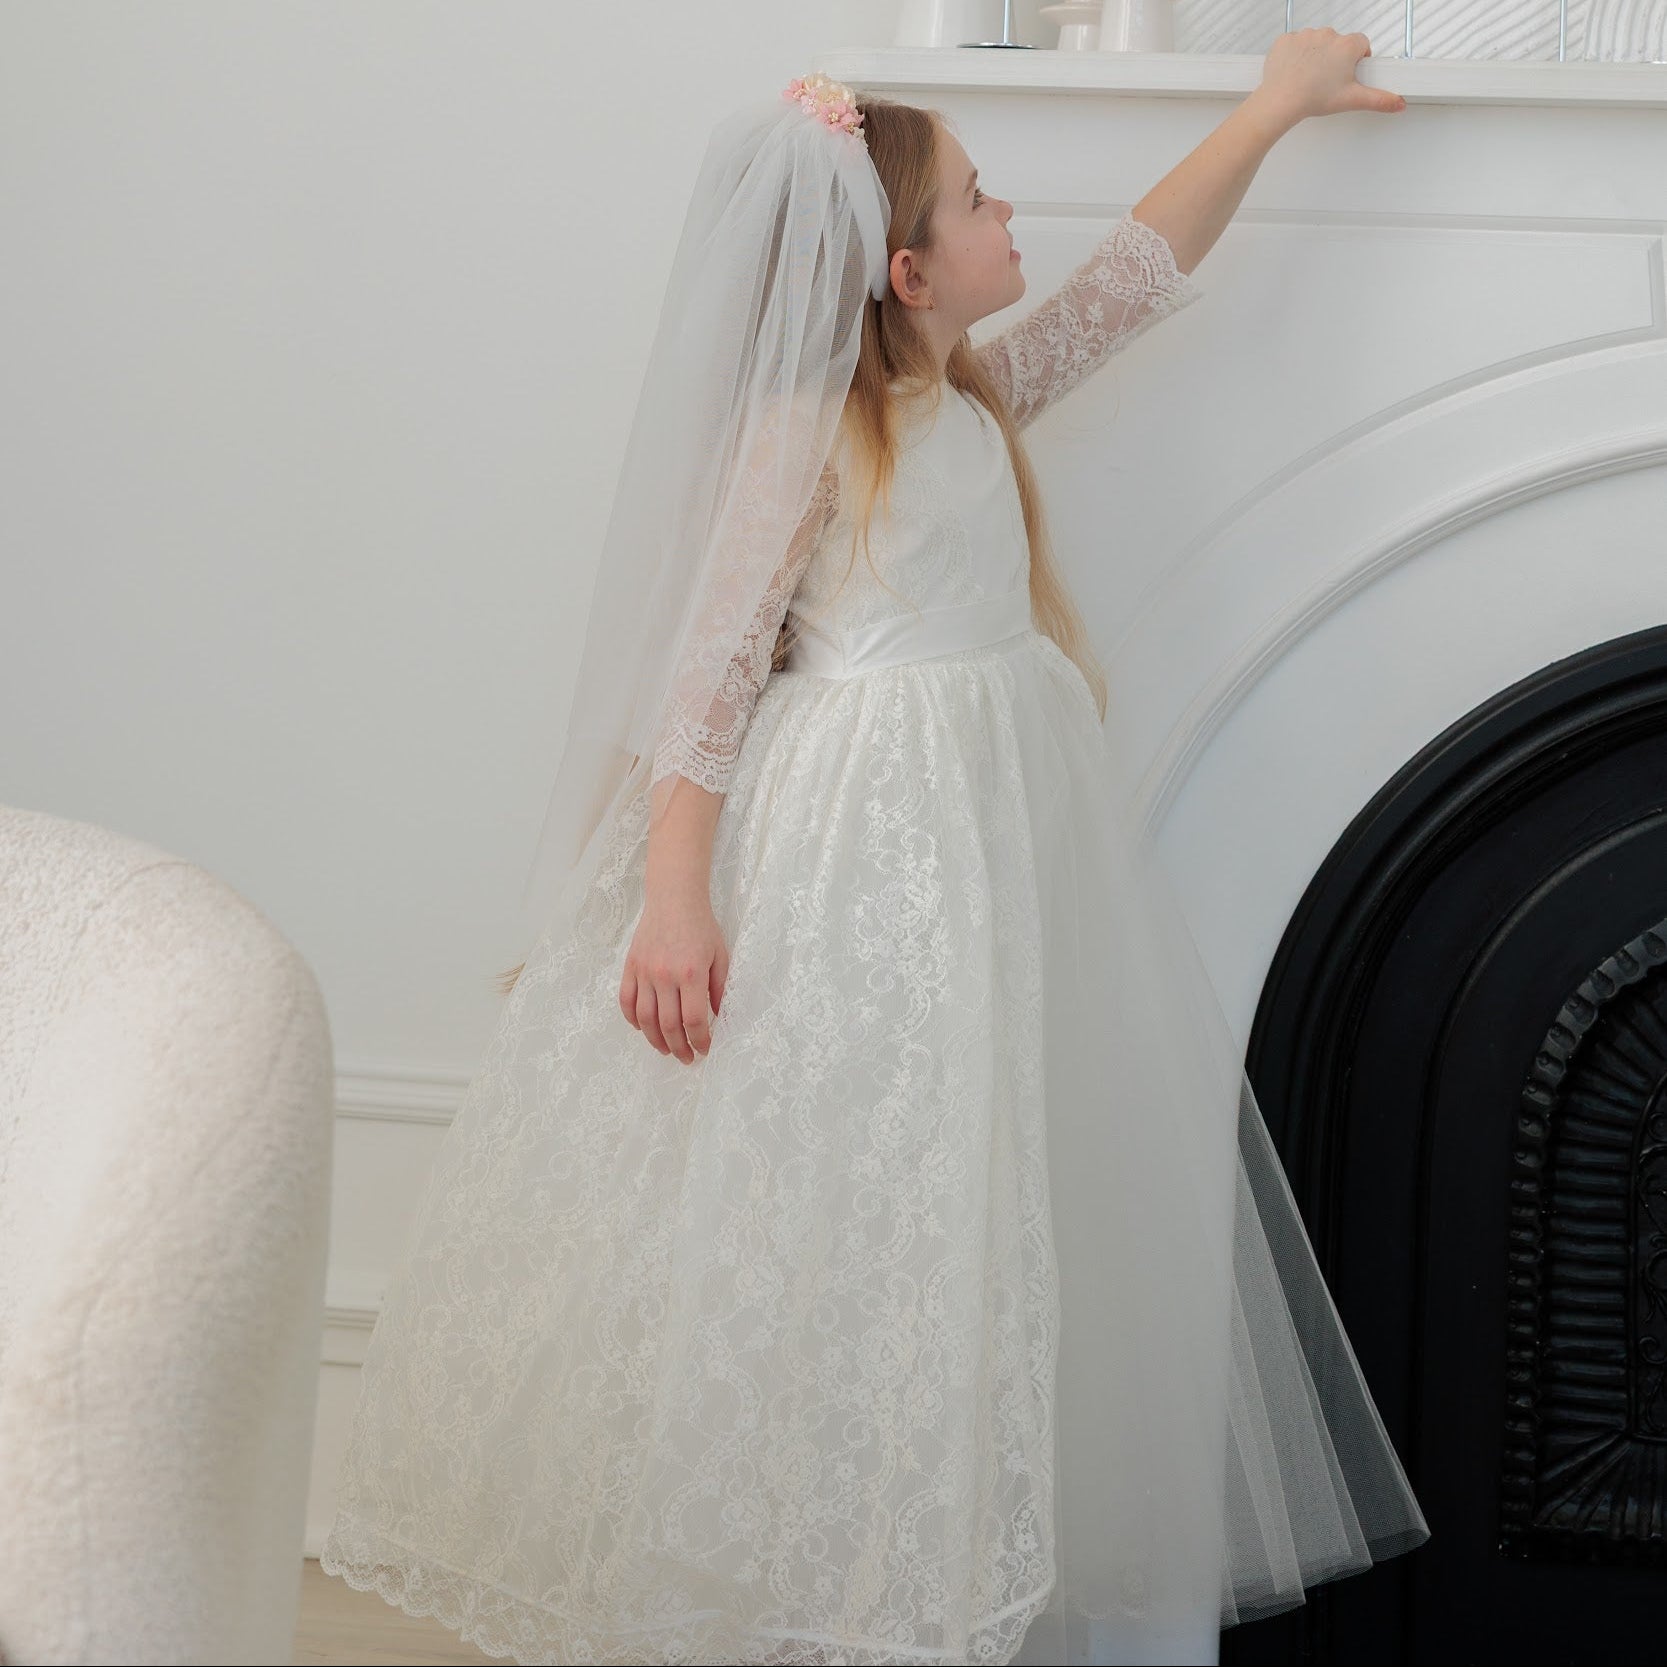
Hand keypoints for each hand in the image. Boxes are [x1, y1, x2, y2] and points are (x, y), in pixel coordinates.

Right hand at [619, 884, 728, 1063]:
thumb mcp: (721, 956)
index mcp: (692, 973)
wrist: (674, 899)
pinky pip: (626, 1001)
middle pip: (668, 1025)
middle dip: (679, 1047)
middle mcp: (665, 975)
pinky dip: (633, 1020)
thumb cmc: (701, 927)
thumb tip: (719, 1018)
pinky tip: (643, 1029)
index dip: (699, 1040)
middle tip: (686, 1058)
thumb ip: (720, 988)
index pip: (694, 1019)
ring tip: (666, 1050)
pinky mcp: (630, 967)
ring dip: (655, 1040)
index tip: (705, 1049)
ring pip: (645, 1018)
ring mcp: (644, 972)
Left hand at [1254, 28, 1405, 126]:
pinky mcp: (1286, 40)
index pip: (1361, 45)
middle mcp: (1328, 35)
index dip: (1357, 60)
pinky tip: (1294, 71)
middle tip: (1327, 81)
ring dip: (1315, 56)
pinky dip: (1295, 56)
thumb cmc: (1313, 98)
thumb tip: (1398, 103)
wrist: (1280, 100)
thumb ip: (1379, 100)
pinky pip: (1295, 44)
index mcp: (1347, 46)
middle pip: (1338, 44)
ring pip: (1316, 43)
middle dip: (1335, 59)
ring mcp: (1306, 35)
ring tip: (1309, 78)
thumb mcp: (1351, 100)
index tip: (1349, 73)